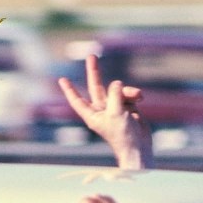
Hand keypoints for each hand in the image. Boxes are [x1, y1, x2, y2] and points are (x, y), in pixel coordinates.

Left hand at [58, 54, 153, 169]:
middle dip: (94, 72)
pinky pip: (129, 94)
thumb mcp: (116, 112)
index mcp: (92, 115)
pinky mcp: (127, 107)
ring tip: (138, 96)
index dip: (70, 90)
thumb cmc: (122, 135)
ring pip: (118, 90)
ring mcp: (114, 108)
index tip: (62, 79)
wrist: (138, 146)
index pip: (77, 100)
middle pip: (95, 87)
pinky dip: (134, 94)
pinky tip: (140, 99)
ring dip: (128, 90)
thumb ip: (114, 94)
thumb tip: (116, 82)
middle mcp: (102, 110)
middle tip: (91, 56)